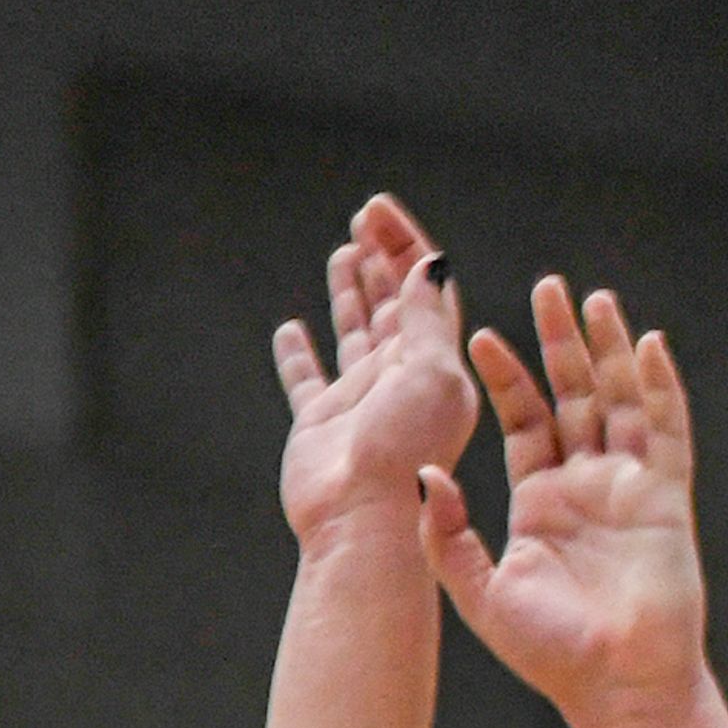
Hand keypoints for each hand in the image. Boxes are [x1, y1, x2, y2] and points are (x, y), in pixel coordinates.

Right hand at [274, 194, 473, 542]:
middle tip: (363, 217)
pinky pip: (308, 380)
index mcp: (437, 359)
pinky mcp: (320, 423)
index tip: (377, 211)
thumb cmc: (404, 449)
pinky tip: (290, 331)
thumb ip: (422, 319)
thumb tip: (428, 263)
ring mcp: (360, 398)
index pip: (424, 286)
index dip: (404, 244)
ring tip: (342, 253)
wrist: (362, 517)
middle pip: (393, 301)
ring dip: (351, 291)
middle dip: (382, 255)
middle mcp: (401, 374)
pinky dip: (299, 355)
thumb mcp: (428, 372)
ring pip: (356, 331)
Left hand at [418, 276, 706, 727]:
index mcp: (538, 500)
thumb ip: (445, 532)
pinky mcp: (666, 496)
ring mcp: (629, 485)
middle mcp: (584, 483)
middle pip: (572, 396)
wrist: (610, 685)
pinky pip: (667, 430)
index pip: (522, 421)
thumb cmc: (545, 648)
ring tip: (592, 298)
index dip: (503, 377)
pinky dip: (660, 386)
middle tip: (545, 287)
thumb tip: (418, 475)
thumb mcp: (477, 585)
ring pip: (620, 399)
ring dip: (609, 348)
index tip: (473, 335)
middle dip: (558, 341)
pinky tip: (649, 345)